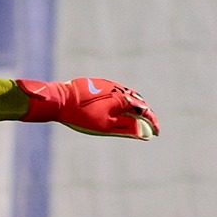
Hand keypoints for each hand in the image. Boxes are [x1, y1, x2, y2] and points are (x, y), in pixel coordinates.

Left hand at [17, 78, 158, 139]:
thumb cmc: (82, 115)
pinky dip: (120, 101)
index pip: (144, 110)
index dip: (152, 122)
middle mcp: (117, 88)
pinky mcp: (97, 83)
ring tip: (135, 117)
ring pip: (126, 95)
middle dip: (144, 113)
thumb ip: (127, 128)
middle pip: (137, 101)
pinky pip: (115, 92)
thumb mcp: (106, 126)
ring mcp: (107, 84)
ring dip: (133, 106)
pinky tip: (116, 107)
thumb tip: (144, 133)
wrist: (60, 100)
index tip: (156, 133)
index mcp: (122, 98)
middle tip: (148, 125)